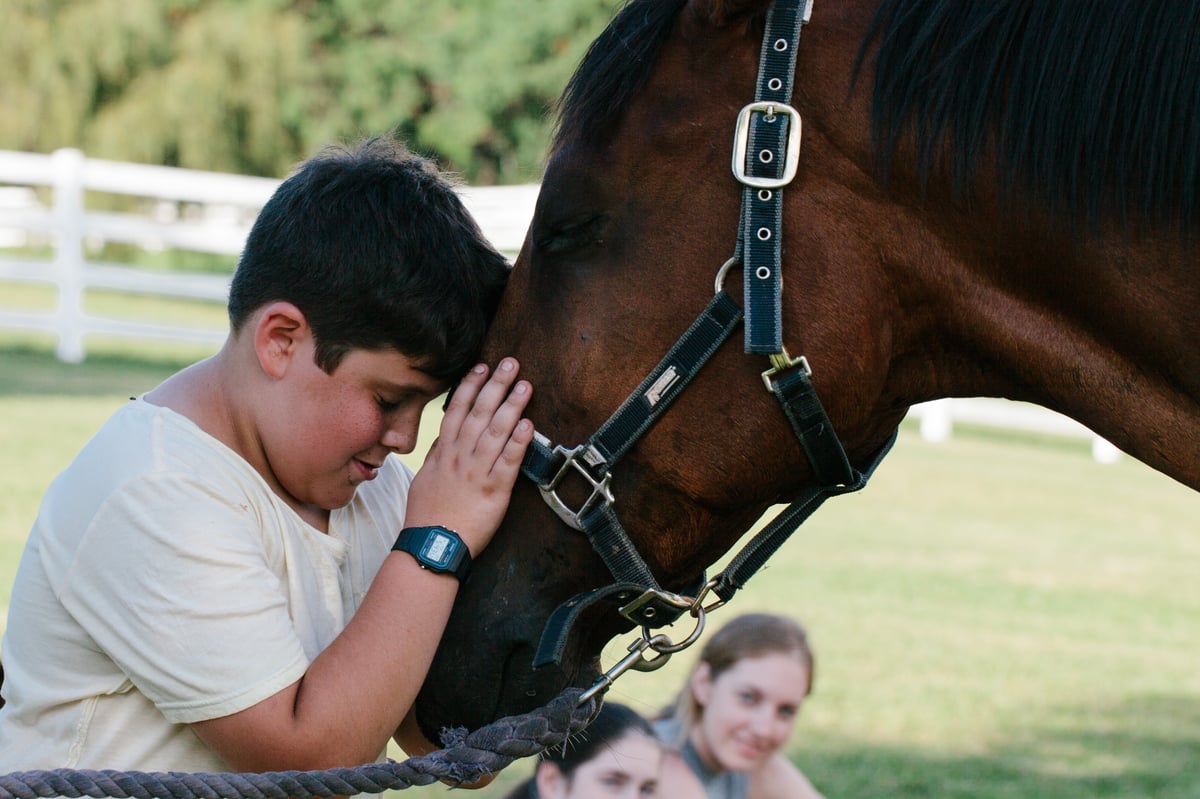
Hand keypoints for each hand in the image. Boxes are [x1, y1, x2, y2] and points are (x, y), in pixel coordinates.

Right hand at [404, 358, 532, 555]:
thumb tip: (443, 438)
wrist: (432, 545)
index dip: (470, 387)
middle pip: (480, 413)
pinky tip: (529, 425)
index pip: (456, 411)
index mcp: (444, 452)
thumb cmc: (427, 515)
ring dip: (512, 406)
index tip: (481, 367)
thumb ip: (436, 456)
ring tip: (525, 385)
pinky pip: (509, 462)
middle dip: (495, 385)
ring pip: (496, 432)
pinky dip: (519, 442)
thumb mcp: (424, 479)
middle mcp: (461, 457)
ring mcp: (478, 472)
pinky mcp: (495, 490)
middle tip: (510, 363)